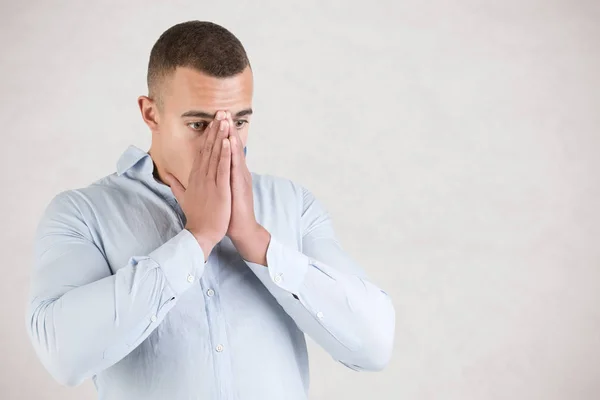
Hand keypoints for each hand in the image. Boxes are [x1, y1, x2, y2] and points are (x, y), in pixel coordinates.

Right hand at [163, 111, 231, 257]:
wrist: (200, 234)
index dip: (207, 136)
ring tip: (224, 119)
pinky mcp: (219, 189)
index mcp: (195, 177)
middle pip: (208, 148)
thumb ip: (176, 185)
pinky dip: (225, 154)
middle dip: (214, 129)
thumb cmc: (196, 217)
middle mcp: (201, 176)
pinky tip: (228, 141)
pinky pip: (222, 168)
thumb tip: (166, 176)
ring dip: (220, 135)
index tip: (212, 121)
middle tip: (220, 112)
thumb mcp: (183, 198)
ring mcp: (209, 181)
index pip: (201, 152)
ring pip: (215, 154)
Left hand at [224, 111, 269, 264]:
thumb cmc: (229, 213)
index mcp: (230, 173)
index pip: (225, 150)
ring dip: (231, 135)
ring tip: (228, 120)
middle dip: (227, 129)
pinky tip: (230, 141)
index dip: (220, 135)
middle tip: (223, 111)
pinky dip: (233, 153)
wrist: (241, 228)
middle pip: (231, 147)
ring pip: (235, 152)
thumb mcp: (219, 194)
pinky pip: (235, 166)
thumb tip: (204, 174)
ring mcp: (240, 177)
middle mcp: (237, 172)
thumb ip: (213, 182)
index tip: (215, 120)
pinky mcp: (240, 185)